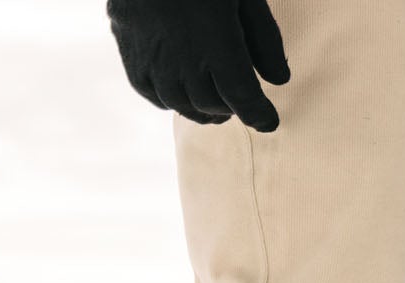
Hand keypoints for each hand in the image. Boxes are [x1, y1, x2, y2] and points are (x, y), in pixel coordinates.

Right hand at [107, 0, 290, 132]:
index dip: (258, 115)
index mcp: (216, 39)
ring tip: (215, 106)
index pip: (241, 96)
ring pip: (178, 102)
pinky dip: (167, 98)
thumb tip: (279, 80)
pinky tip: (180, 94)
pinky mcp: (126, 42)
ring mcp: (149, 51)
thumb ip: (264, 38)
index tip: (269, 122)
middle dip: (230, 109)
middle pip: (210, 104)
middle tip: (241, 106)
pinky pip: (146, 88)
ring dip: (200, 110)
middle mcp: (181, 53)